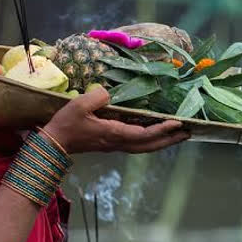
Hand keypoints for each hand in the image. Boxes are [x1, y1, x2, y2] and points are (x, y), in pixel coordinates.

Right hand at [43, 87, 189, 153]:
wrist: (54, 144)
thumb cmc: (66, 124)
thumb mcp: (78, 105)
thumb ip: (97, 96)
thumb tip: (110, 94)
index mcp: (113, 133)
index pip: (143, 134)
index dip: (162, 128)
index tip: (177, 122)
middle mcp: (117, 142)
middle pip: (150, 145)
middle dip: (170, 139)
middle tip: (188, 132)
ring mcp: (114, 145)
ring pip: (144, 147)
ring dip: (163, 142)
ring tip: (178, 135)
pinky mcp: (110, 143)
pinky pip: (137, 144)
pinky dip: (150, 141)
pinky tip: (155, 134)